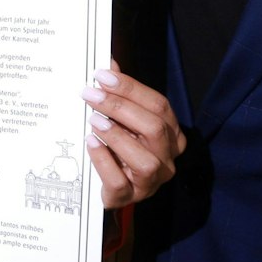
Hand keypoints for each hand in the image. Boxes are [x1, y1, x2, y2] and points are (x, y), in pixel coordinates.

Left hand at [83, 61, 185, 207]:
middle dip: (121, 107)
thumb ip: (119, 94)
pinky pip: (120, 182)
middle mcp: (167, 158)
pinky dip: (104, 161)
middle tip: (90, 93)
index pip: (159, 106)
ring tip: (93, 119)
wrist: (111, 187)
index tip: (102, 75)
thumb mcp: (123, 120)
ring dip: (118, 136)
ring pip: (145, 160)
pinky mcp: (129, 197)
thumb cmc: (120, 147)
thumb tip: (107, 63)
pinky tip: (90, 143)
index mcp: (171, 134)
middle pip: (155, 129)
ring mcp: (151, 182)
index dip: (130, 88)